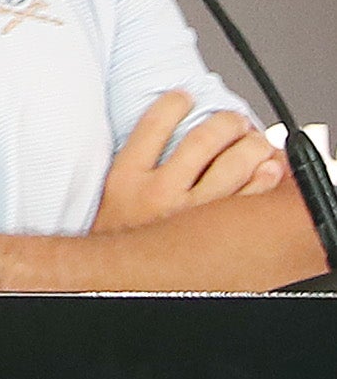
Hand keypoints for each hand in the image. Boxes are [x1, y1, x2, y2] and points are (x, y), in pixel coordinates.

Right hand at [91, 93, 284, 234]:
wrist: (120, 282)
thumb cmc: (119, 235)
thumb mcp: (111, 194)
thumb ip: (133, 162)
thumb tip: (164, 126)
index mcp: (125, 180)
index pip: (153, 125)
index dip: (174, 102)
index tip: (183, 97)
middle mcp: (159, 196)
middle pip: (203, 139)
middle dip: (225, 122)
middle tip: (230, 121)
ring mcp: (193, 215)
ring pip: (235, 163)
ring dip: (251, 143)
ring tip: (251, 140)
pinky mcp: (218, 233)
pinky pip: (254, 195)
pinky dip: (266, 176)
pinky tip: (264, 169)